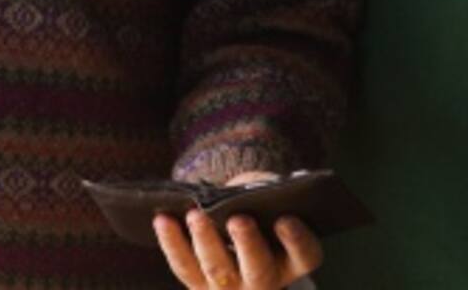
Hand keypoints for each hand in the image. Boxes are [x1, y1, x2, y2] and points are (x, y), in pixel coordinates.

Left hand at [153, 171, 321, 289]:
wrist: (236, 239)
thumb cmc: (257, 212)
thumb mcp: (268, 204)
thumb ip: (264, 197)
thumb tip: (246, 188)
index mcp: (291, 261)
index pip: (304, 255)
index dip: (296, 240)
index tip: (285, 220)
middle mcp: (266, 283)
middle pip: (259, 269)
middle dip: (247, 244)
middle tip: (238, 220)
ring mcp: (232, 289)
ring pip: (218, 270)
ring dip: (206, 242)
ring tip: (195, 215)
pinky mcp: (199, 285)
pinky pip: (184, 267)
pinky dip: (172, 243)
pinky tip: (162, 218)